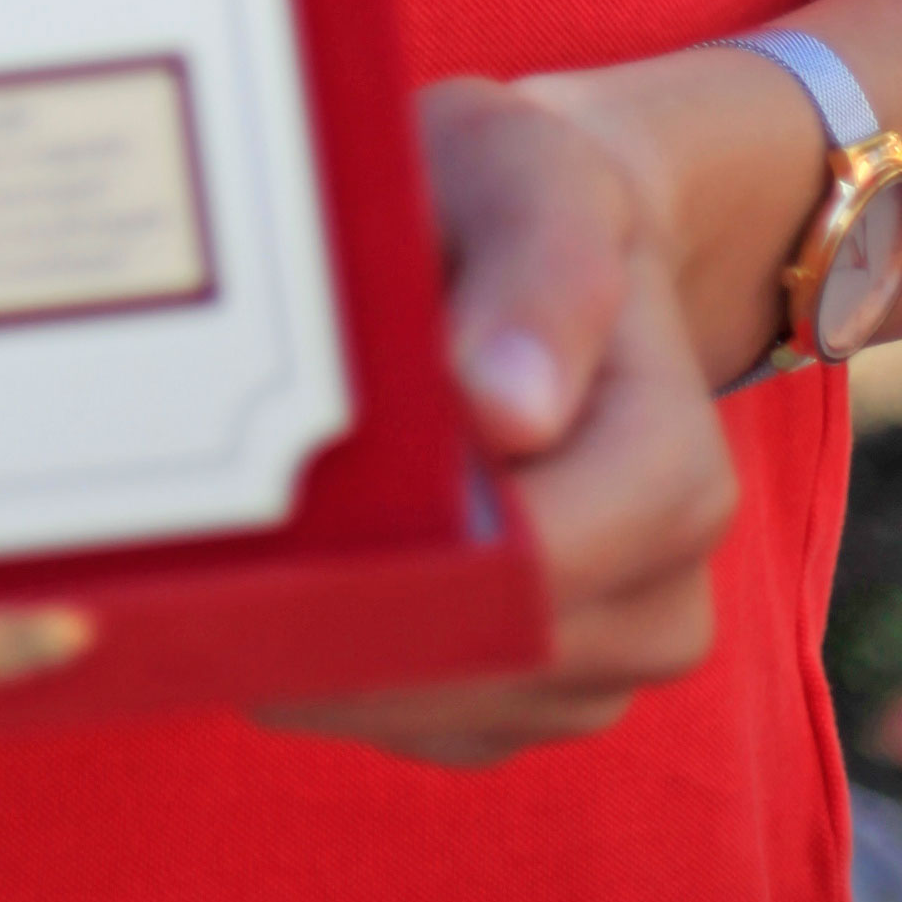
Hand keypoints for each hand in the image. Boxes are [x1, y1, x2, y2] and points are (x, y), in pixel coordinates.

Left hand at [271, 77, 737, 767]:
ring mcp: (602, 668)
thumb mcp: (528, 177)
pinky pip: (415, 723)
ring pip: (437, 708)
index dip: (412, 548)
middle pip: (482, 660)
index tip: (283, 496)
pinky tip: (286, 568)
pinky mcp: (528, 704)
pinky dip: (335, 663)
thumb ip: (535, 273)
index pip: (544, 566)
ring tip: (256, 523)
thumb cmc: (515, 198)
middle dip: (350, 602)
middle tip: (226, 521)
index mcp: (675, 468)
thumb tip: (508, 410)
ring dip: (331, 637)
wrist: (535, 246)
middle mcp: (664, 593)